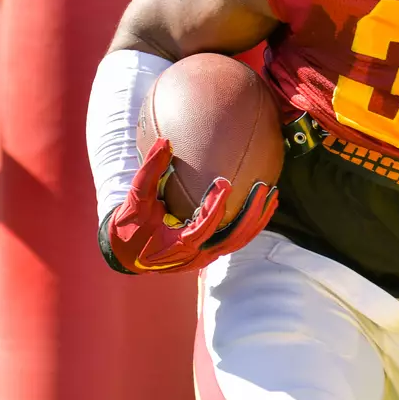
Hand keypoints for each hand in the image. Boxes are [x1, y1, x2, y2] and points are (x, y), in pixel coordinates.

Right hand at [98, 138, 277, 273]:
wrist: (126, 253)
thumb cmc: (129, 226)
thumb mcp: (134, 200)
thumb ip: (149, 173)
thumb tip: (164, 142)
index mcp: (175, 246)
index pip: (202, 229)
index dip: (214, 207)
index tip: (224, 182)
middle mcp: (195, 256)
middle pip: (231, 239)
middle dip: (250, 214)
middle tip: (262, 187)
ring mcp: (205, 257)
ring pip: (239, 241)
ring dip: (257, 219)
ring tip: (272, 193)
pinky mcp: (211, 253)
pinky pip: (237, 240)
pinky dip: (252, 224)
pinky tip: (266, 204)